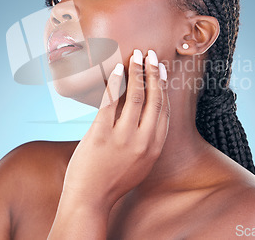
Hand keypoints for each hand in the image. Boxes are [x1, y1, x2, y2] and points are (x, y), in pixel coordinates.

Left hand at [61, 49, 169, 211]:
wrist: (90, 199)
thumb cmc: (113, 180)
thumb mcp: (140, 163)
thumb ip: (146, 140)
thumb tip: (143, 112)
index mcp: (154, 146)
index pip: (163, 109)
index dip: (163, 86)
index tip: (162, 70)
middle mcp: (143, 140)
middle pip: (153, 98)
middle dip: (153, 73)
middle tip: (151, 54)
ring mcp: (123, 137)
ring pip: (134, 96)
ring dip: (137, 72)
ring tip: (136, 56)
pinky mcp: (101, 134)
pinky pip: (111, 102)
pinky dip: (116, 82)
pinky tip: (118, 69)